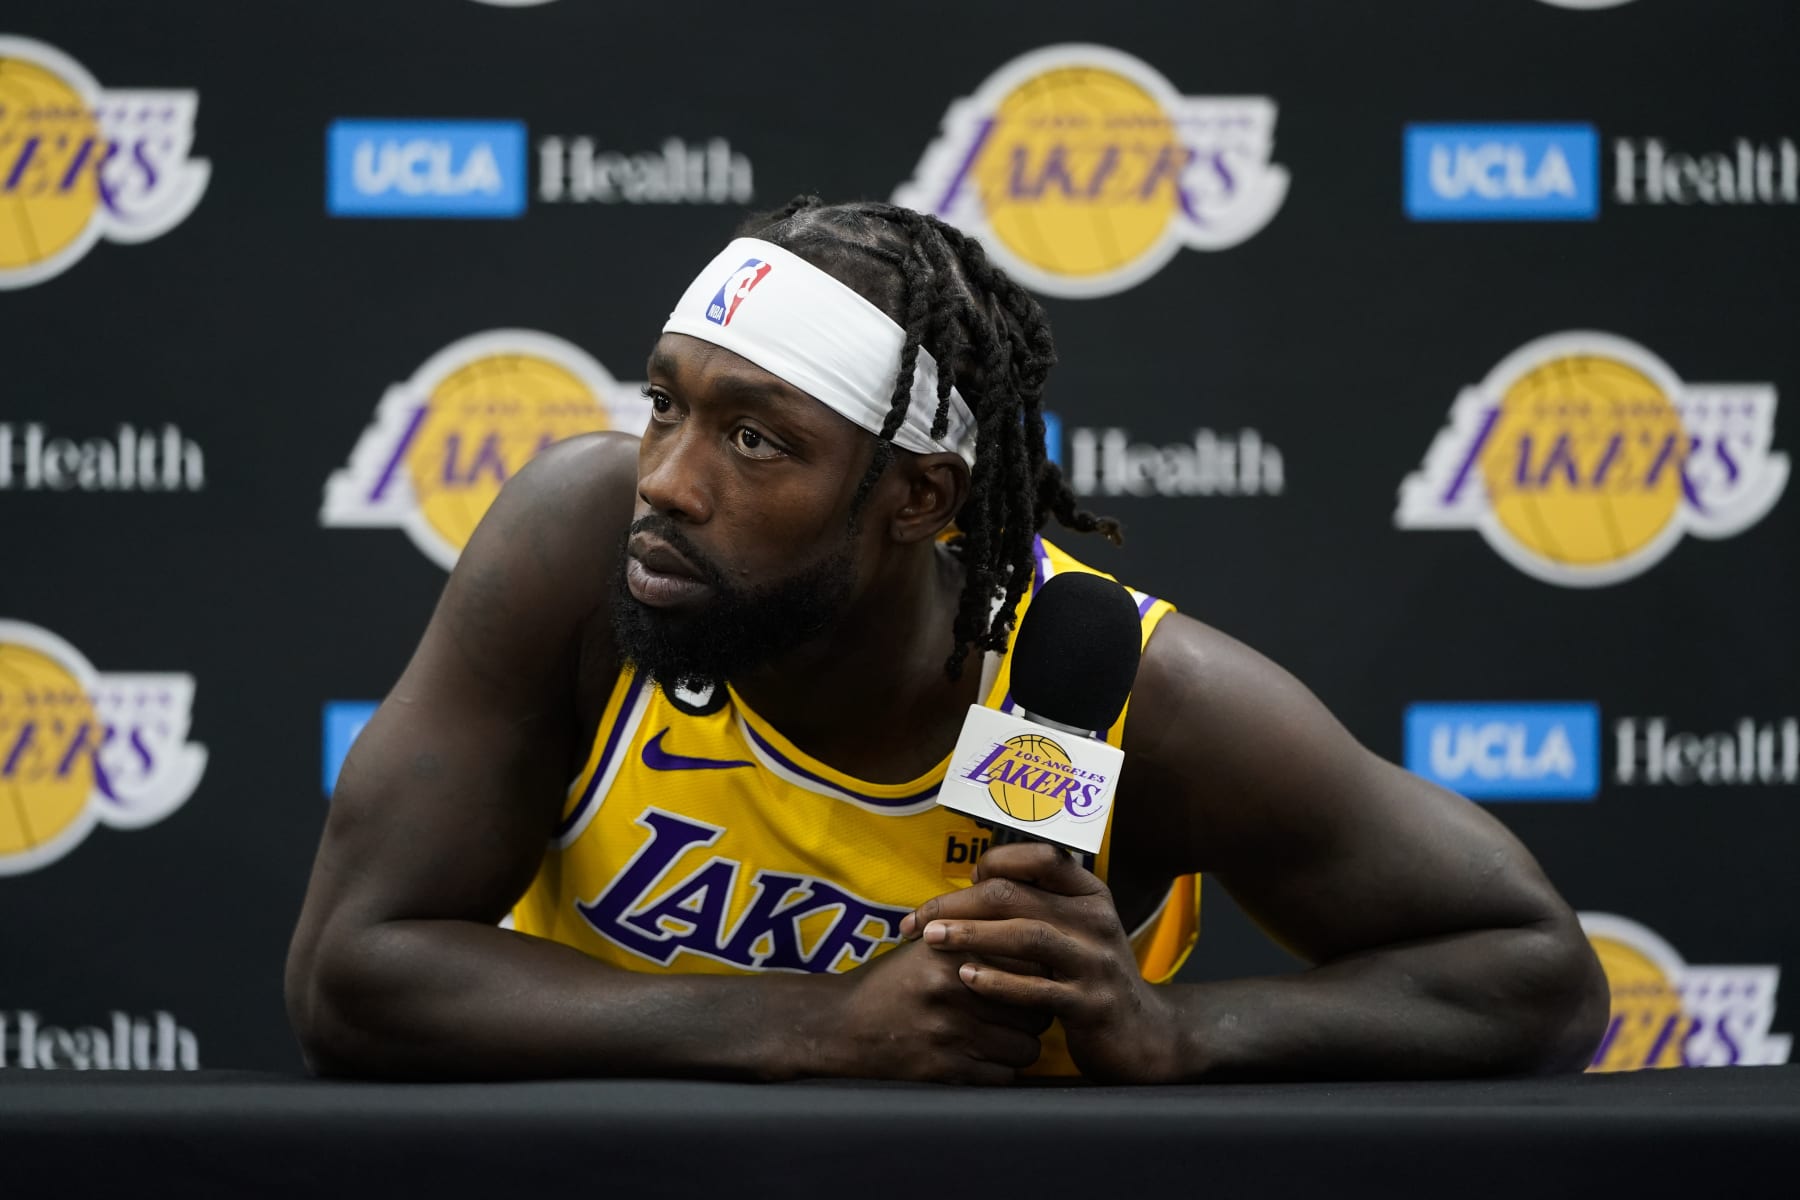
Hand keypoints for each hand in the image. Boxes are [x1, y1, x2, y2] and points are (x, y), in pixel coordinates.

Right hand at [820, 935, 1051, 1084]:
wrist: (837, 1025)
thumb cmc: (889, 983)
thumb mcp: (927, 946)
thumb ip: (975, 936)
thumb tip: (1034, 937)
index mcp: (953, 950)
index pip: (1030, 961)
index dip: (1038, 974)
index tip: (1031, 980)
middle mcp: (955, 988)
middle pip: (1035, 1008)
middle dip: (1033, 1014)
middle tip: (1018, 1014)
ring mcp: (951, 1032)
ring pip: (1027, 1047)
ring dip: (1019, 1046)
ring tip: (1001, 1038)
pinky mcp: (945, 1070)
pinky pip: (1003, 1077)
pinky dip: (999, 1071)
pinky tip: (983, 1060)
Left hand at [900, 841, 1178, 1082]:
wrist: (1144, 1034)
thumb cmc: (1089, 975)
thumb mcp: (1074, 929)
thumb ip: (1036, 904)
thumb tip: (975, 881)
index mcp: (1089, 893)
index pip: (1038, 857)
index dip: (991, 864)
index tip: (959, 884)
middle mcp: (1096, 920)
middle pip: (1017, 895)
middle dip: (958, 903)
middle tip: (917, 920)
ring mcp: (1096, 962)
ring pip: (1026, 935)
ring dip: (972, 935)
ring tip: (931, 939)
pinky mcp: (1092, 1004)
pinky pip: (1039, 989)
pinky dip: (999, 982)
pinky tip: (966, 978)